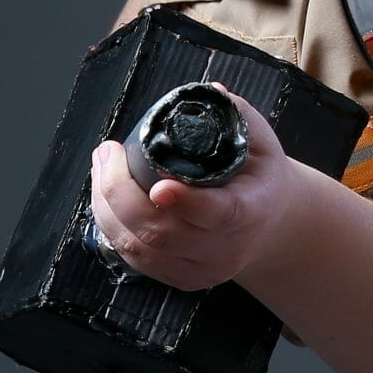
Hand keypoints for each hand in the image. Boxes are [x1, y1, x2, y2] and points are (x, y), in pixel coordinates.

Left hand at [87, 87, 303, 291]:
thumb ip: (235, 115)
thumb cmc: (260, 174)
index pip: (219, 214)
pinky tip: (105, 197)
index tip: (158, 187)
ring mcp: (202, 270)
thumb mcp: (259, 140)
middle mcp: (226, 249)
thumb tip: (212, 92)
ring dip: (107, 208)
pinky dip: (112, 226)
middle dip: (120, 192)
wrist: (271, 224)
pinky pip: (135, 259)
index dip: (187, 203)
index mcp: (252, 211)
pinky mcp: (181, 279)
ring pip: (140, 249)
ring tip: (101, 167)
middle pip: (163, 233)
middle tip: (107, 152)